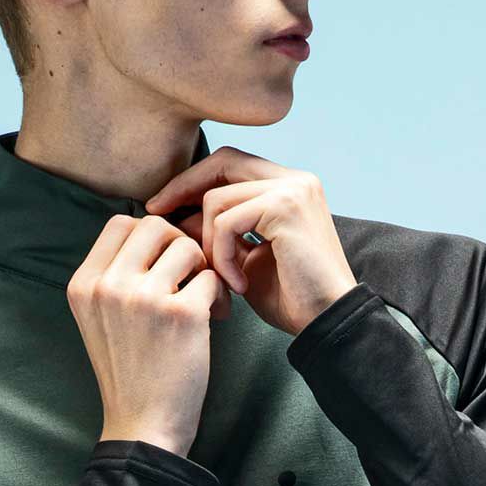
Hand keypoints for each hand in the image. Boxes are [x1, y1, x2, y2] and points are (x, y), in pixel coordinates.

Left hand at [144, 146, 358, 338]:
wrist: (327, 323)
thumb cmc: (292, 298)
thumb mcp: (245, 258)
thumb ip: (220, 232)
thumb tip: (176, 217)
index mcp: (289, 187)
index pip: (231, 165)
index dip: (193, 181)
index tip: (162, 206)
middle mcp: (295, 180)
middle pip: (223, 162)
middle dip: (183, 188)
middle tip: (158, 216)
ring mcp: (293, 190)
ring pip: (217, 199)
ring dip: (207, 244)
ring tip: (222, 279)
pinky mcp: (285, 208)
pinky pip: (227, 222)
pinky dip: (221, 257)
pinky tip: (238, 285)